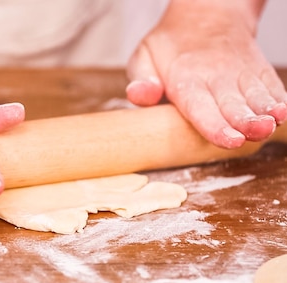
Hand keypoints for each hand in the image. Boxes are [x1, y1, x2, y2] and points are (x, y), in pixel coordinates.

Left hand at [125, 0, 286, 148]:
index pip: (200, 106)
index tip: (229, 139)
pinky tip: (284, 113)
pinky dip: (278, 99)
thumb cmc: (170, 44)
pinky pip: (271, 86)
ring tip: (272, 124)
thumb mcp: (144, 56)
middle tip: (254, 133)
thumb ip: (141, 79)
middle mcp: (216, 77)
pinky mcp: (258, 72)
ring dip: (265, 112)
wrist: (208, 12)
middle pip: (232, 104)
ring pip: (255, 96)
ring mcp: (240, 73)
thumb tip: (140, 95)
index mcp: (185, 78)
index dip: (215, 125)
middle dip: (244, 121)